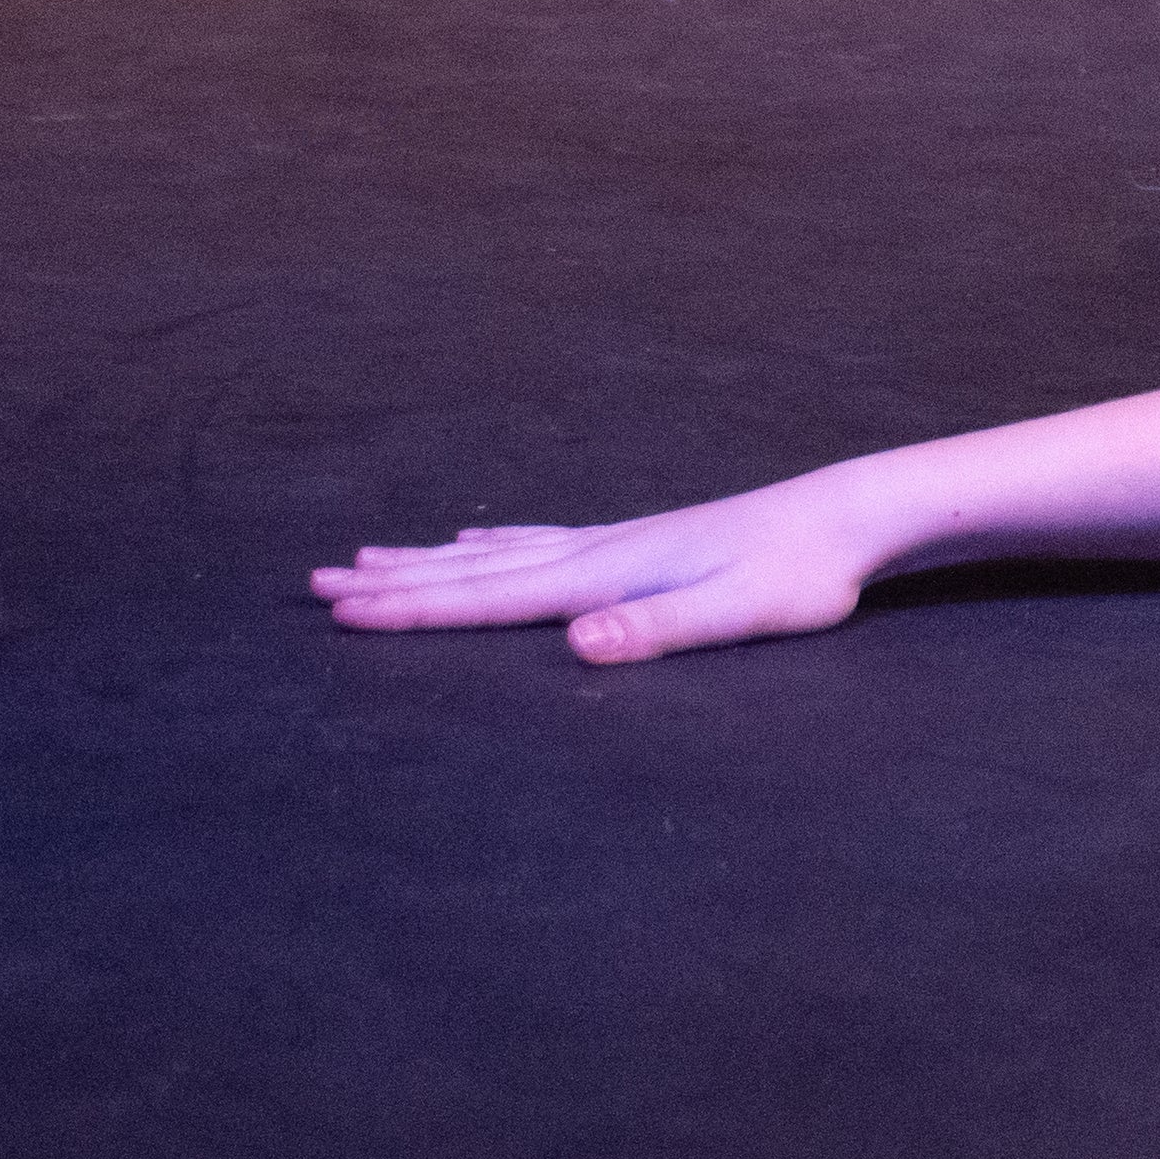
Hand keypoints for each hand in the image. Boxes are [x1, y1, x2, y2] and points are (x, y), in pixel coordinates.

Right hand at [310, 475, 880, 662]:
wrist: (847, 513)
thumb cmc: (802, 572)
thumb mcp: (737, 612)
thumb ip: (657, 629)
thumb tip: (576, 645)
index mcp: (605, 576)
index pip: (489, 599)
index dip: (411, 610)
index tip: (339, 611)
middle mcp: (597, 550)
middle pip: (472, 569)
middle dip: (392, 582)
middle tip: (312, 582)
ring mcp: (616, 540)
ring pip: (496, 551)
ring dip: (428, 558)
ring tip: (367, 556)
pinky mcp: (641, 539)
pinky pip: (540, 539)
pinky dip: (494, 540)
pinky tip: (477, 533)